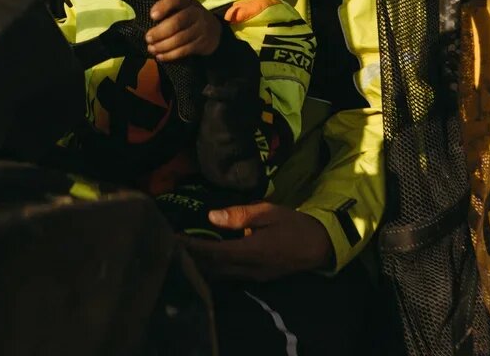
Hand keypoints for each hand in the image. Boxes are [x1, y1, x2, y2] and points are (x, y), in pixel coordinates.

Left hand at [146, 0, 221, 61]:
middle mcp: (196, 13)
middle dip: (160, 32)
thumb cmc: (189, 18)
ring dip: (162, 46)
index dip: (163, 6)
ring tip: (152, 49)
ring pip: (180, 38)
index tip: (152, 16)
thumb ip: (167, 10)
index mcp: (187, 1)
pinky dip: (170, 55)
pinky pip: (184, 50)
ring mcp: (201, 29)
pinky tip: (160, 56)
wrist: (214, 31)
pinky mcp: (202, 43)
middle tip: (148, 38)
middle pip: (177, 22)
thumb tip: (148, 21)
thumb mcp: (182, 8)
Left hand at [181, 202, 333, 281]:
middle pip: (212, 268)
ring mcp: (252, 277)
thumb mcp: (269, 212)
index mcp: (251, 251)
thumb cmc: (294, 225)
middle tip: (169, 247)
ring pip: (218, 275)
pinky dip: (212, 268)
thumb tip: (212, 216)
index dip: (191, 248)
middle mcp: (248, 269)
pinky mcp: (255, 278)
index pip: (213, 252)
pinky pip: (228, 275)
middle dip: (190, 259)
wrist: (319, 246)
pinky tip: (203, 260)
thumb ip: (240, 215)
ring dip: (200, 266)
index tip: (172, 240)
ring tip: (181, 253)